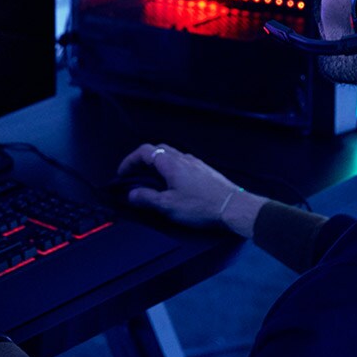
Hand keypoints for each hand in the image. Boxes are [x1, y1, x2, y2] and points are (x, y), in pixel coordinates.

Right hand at [116, 143, 266, 236]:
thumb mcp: (168, 206)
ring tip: (153, 181)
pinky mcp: (205, 170)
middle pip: (158, 149)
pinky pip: (182, 163)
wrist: (234, 206)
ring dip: (157, 164)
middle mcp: (183, 158)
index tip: (122, 174)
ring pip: (171, 155)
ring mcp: (196, 162)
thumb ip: (147, 198)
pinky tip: (174, 184)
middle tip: (135, 175)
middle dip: (142, 160)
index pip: (144, 151)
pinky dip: (171, 168)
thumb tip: (131, 194)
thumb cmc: (200, 206)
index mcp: (170, 163)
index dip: (129, 161)